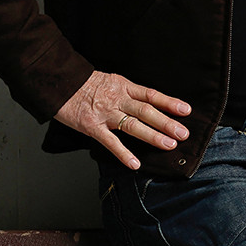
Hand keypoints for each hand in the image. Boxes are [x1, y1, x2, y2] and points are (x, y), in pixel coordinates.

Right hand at [53, 70, 190, 168]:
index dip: (169, 102)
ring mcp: (105, 113)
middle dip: (167, 123)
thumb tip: (150, 103)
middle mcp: (117, 99)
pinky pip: (110, 142)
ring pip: (133, 125)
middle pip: (147, 111)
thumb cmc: (85, 84)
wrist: (59, 82)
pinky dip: (123, 153)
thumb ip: (129, 93)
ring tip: (168, 145)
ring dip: (152, 136)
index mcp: (123, 86)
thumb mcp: (111, 81)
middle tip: (183, 134)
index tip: (186, 110)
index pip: (151, 95)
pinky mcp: (92, 126)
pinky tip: (135, 164)